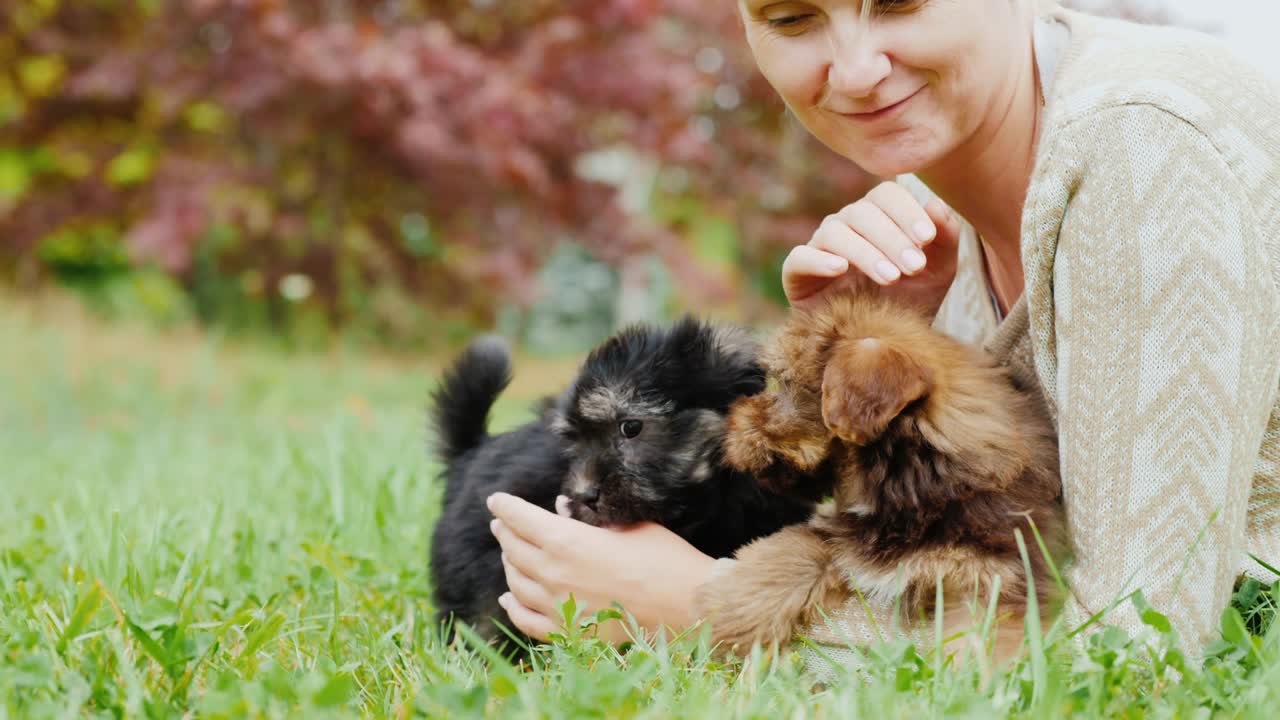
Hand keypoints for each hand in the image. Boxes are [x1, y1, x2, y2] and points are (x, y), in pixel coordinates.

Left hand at [486, 492, 716, 643]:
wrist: (686, 606)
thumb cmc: (663, 558)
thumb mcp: (626, 525)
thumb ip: (587, 518)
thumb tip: (561, 507)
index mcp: (567, 541)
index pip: (522, 518)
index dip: (506, 506)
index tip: (496, 499)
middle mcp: (553, 573)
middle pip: (515, 548)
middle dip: (505, 531)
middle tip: (501, 522)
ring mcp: (557, 606)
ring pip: (517, 581)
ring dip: (509, 564)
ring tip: (508, 553)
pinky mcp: (568, 633)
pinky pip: (527, 621)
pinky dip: (514, 607)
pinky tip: (508, 598)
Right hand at [782, 181, 962, 315]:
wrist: (884, 346)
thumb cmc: (910, 301)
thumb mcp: (938, 272)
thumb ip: (944, 238)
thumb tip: (936, 204)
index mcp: (878, 216)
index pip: (886, 194)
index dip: (906, 211)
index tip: (927, 238)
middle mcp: (847, 224)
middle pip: (863, 212)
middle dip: (892, 238)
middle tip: (914, 267)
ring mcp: (820, 246)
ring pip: (835, 232)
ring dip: (865, 252)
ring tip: (890, 278)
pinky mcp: (797, 273)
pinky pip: (801, 257)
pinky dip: (819, 260)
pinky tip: (840, 269)